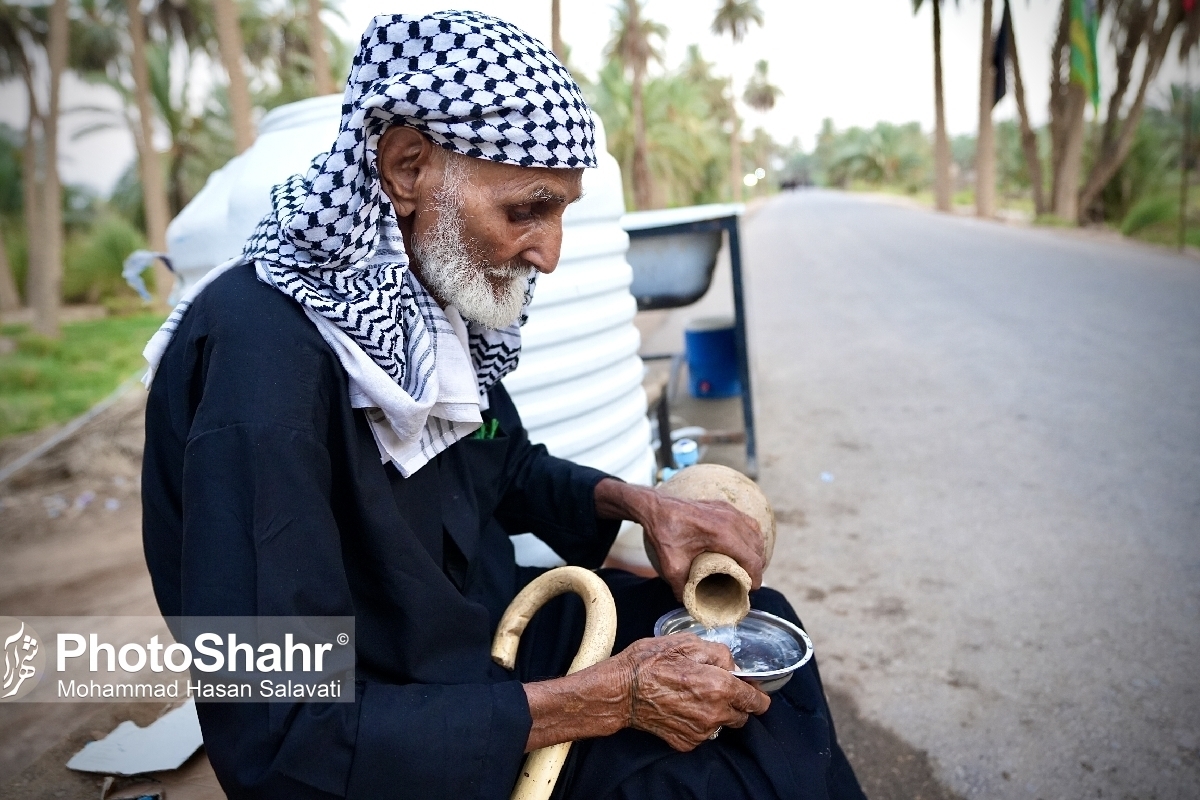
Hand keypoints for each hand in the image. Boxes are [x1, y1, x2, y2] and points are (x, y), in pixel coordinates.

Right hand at [522, 634, 770, 752]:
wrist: (620, 691)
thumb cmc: (650, 662)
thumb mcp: (686, 643)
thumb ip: (719, 652)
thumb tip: (732, 664)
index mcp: (720, 687)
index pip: (757, 701)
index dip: (757, 694)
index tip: (752, 690)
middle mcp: (715, 714)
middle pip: (742, 716)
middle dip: (735, 703)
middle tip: (715, 688)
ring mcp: (700, 732)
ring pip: (722, 725)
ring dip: (716, 713)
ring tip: (693, 696)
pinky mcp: (686, 742)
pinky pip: (702, 734)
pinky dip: (697, 723)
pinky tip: (680, 708)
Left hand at [642, 494, 764, 599]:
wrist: (656, 508)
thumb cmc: (664, 533)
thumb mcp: (671, 565)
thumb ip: (681, 587)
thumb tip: (689, 602)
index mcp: (722, 535)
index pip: (751, 559)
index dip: (755, 577)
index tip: (752, 590)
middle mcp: (731, 520)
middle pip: (756, 547)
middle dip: (756, 567)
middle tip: (748, 582)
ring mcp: (729, 511)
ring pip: (755, 533)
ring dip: (756, 551)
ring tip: (748, 566)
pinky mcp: (724, 507)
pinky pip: (747, 522)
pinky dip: (751, 537)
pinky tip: (745, 547)